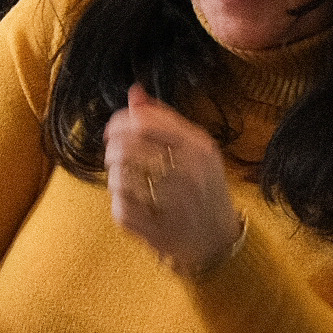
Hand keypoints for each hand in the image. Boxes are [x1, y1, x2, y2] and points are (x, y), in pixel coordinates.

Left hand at [101, 82, 245, 278]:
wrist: (220, 240)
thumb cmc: (203, 187)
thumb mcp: (195, 147)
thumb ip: (164, 118)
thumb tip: (134, 92)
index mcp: (198, 147)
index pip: (144, 123)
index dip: (119, 122)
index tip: (113, 130)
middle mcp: (189, 173)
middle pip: (127, 148)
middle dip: (112, 149)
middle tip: (114, 154)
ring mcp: (175, 204)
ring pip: (119, 178)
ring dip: (115, 176)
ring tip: (124, 177)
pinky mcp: (159, 230)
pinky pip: (121, 208)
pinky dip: (120, 202)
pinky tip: (131, 201)